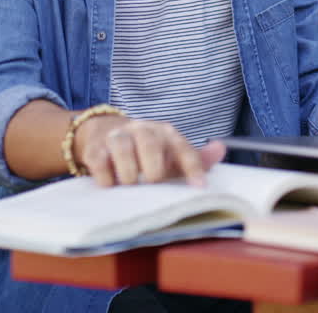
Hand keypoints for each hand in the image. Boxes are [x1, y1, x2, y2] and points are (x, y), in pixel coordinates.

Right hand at [74, 117, 225, 187]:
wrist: (104, 131)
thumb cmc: (145, 149)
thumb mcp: (170, 153)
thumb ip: (195, 157)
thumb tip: (221, 149)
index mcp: (166, 133)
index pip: (182, 148)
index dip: (192, 168)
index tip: (199, 188)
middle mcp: (142, 130)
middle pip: (150, 143)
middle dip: (153, 167)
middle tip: (153, 182)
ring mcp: (117, 137)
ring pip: (123, 148)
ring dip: (129, 172)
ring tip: (132, 185)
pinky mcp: (96, 149)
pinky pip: (100, 162)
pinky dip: (107, 177)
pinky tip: (112, 185)